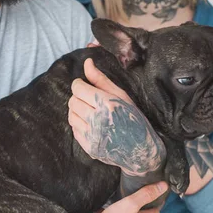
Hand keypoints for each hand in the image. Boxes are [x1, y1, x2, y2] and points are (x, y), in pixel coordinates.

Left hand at [68, 59, 165, 176]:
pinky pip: (74, 130)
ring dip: (77, 110)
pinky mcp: (89, 147)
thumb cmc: (133, 119)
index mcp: (107, 104)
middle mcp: (98, 120)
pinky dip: (79, 124)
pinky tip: (90, 123)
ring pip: (71, 115)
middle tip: (89, 99)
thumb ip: (101, 79)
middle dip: (78, 97)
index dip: (79, 84)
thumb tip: (87, 62)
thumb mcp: (121, 96)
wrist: (140, 150)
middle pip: (73, 101)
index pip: (78, 89)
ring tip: (89, 110)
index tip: (84, 85)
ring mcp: (93, 136)